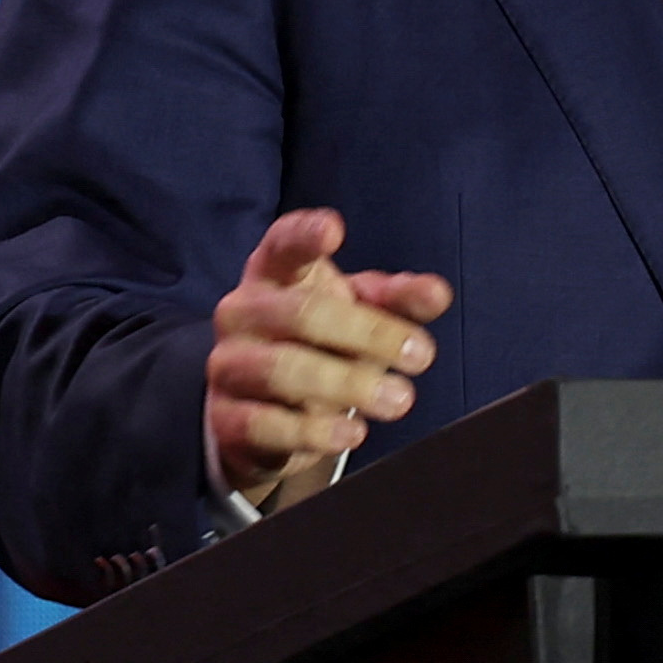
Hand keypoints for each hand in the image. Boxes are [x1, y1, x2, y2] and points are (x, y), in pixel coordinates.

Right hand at [208, 207, 453, 512]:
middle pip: (301, 313)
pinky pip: (265, 424)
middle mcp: (241, 313)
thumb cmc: (317, 344)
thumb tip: (437, 294)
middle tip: (421, 355)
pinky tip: (352, 432)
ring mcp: (228, 365)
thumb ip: (396, 300)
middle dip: (368, 333)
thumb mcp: (358, 314)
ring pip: (282, 369)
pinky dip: (313, 431)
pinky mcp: (225, 419)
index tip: (335, 230)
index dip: (305, 235)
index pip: (282, 244)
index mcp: (272, 273)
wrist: (260, 412)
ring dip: (349, 385)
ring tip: (399, 399)